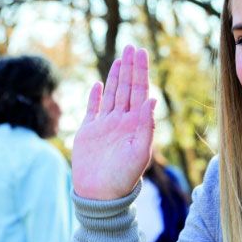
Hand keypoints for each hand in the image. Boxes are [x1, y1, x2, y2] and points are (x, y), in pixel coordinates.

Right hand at [72, 45, 156, 200]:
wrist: (100, 195)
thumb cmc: (123, 178)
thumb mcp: (140, 153)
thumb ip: (146, 126)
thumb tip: (152, 99)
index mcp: (135, 124)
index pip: (140, 91)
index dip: (141, 71)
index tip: (142, 52)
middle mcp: (122, 121)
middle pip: (126, 88)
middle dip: (130, 67)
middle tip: (132, 46)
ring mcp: (105, 125)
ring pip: (112, 94)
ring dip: (116, 76)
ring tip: (120, 59)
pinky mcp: (89, 132)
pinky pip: (92, 109)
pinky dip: (96, 96)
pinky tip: (100, 84)